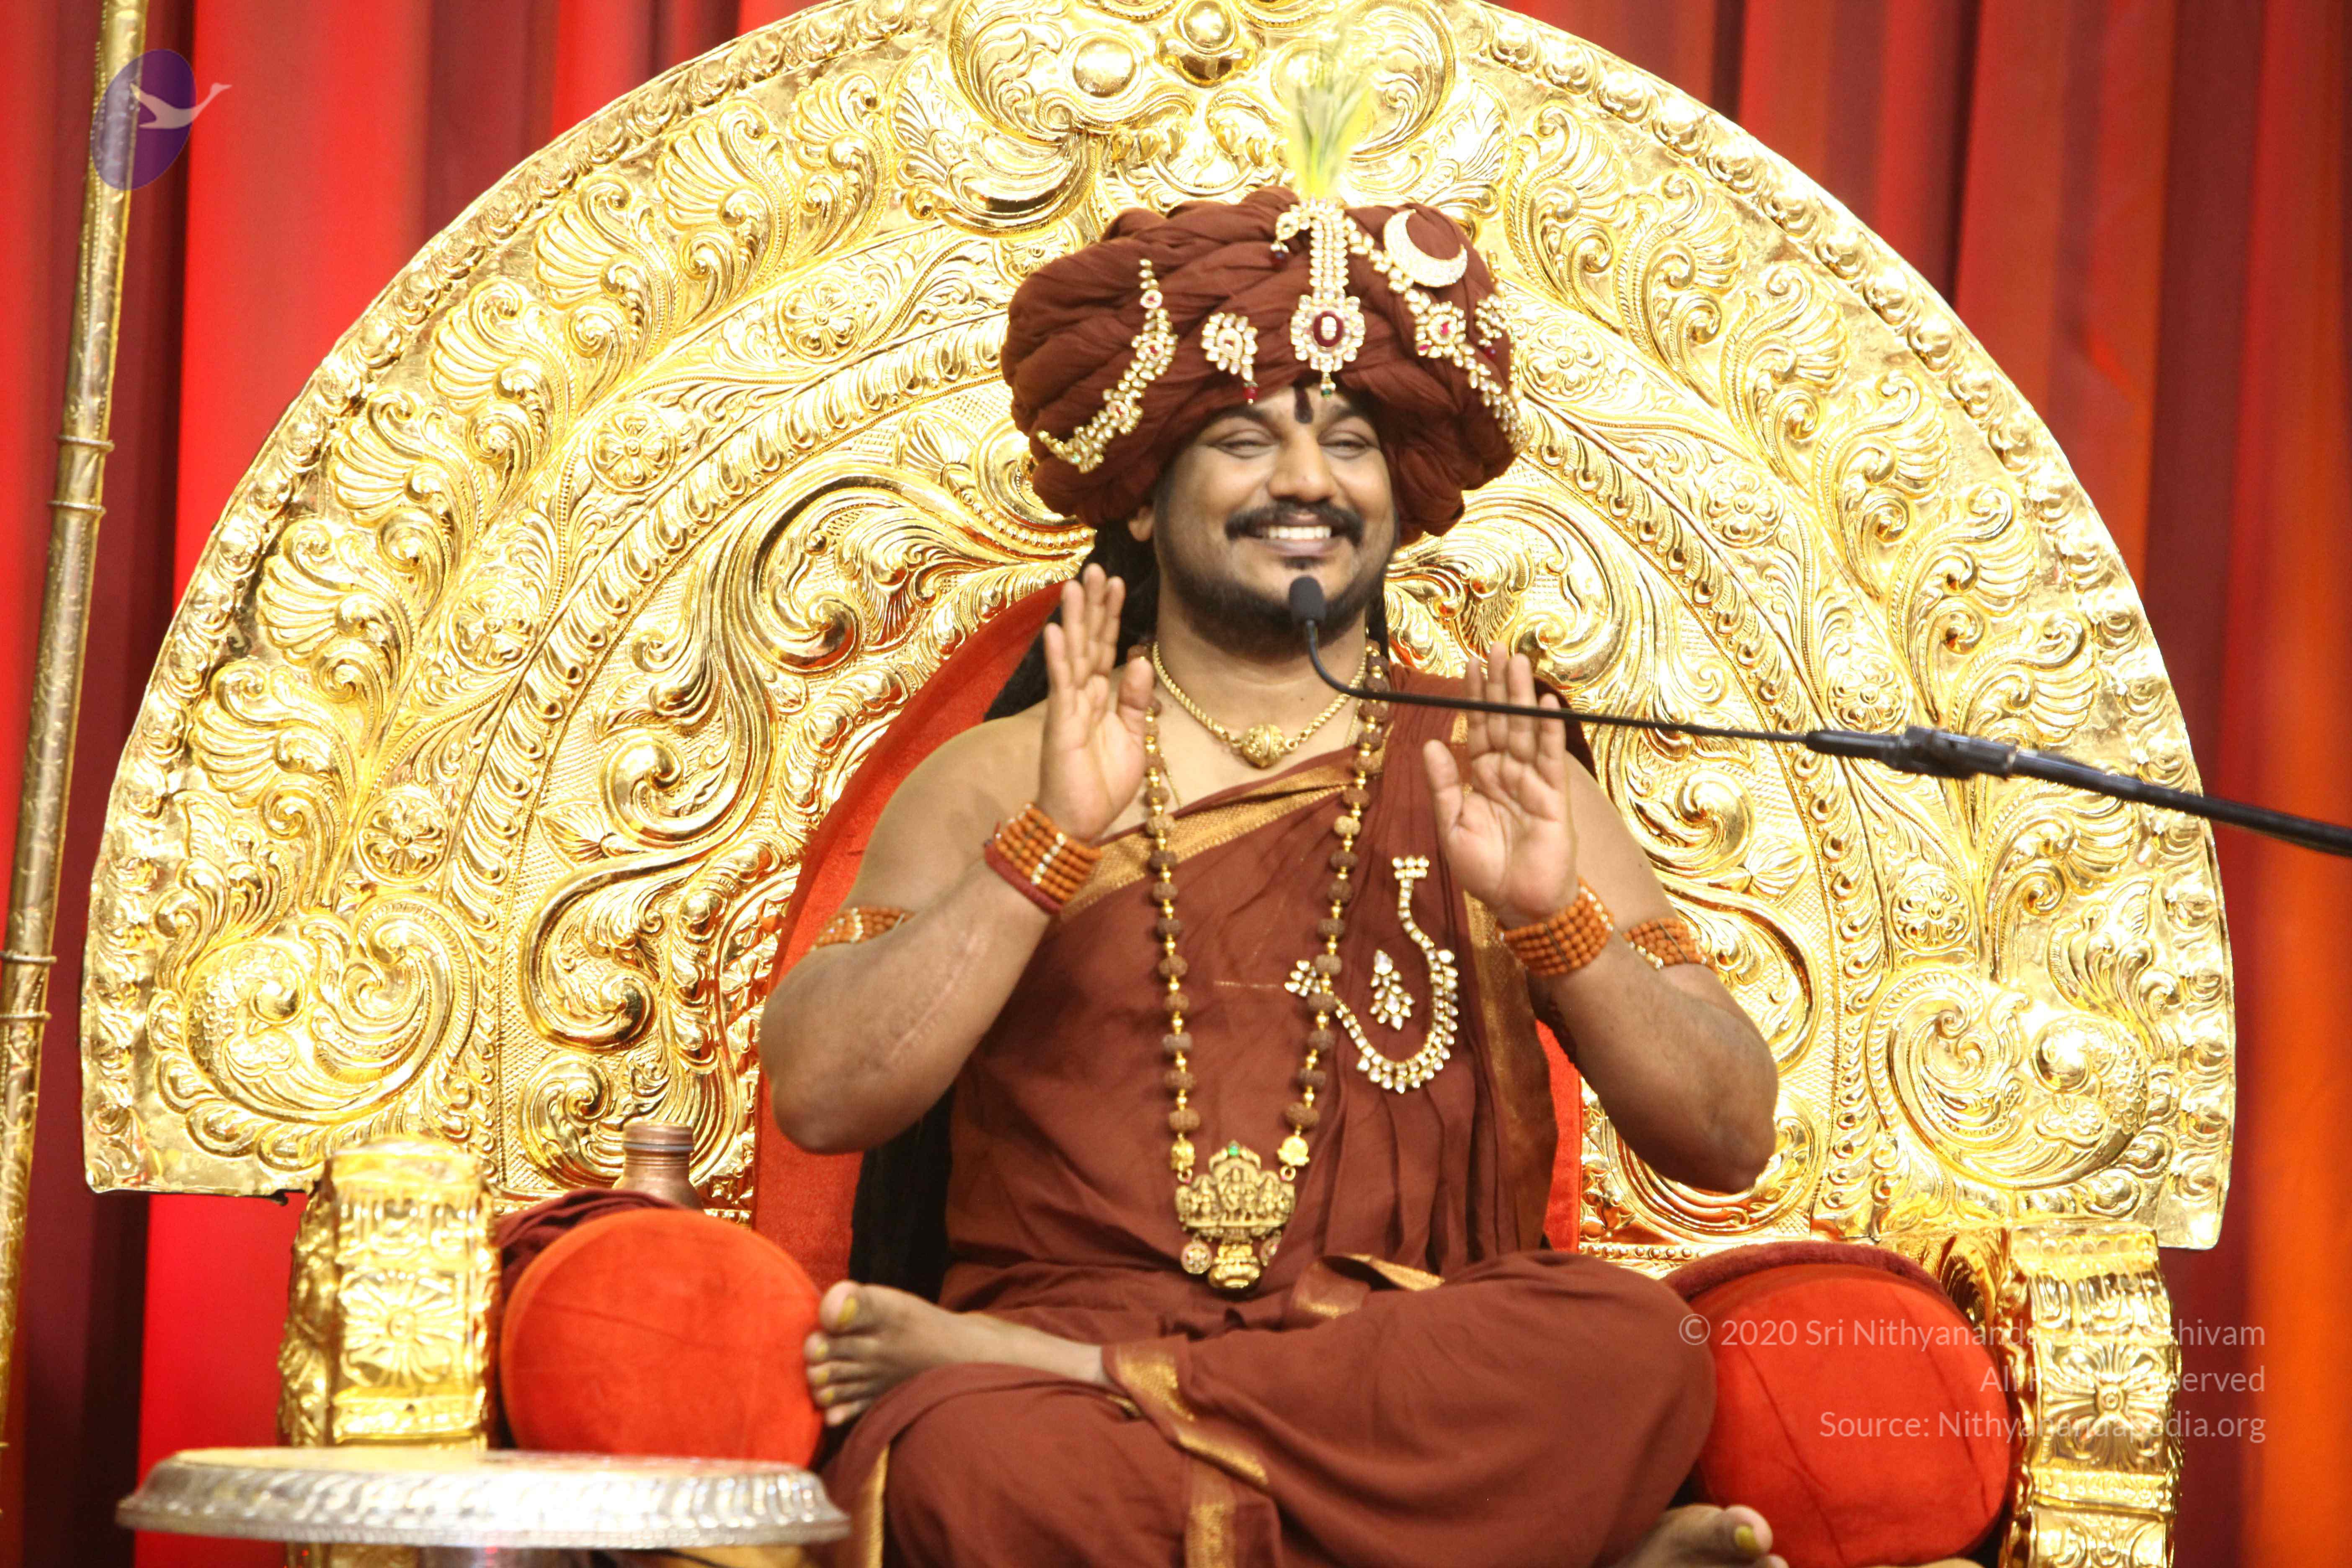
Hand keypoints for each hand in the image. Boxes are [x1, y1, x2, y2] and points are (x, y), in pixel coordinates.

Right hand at [1036, 564, 1152, 840]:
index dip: (1111, 616)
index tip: (1116, 583)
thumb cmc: (1101, 783)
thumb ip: (1134, 699)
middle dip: (1093, 605)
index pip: (1106, 648)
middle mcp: (1080, 695)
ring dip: (1074, 619)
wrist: (1080, 821)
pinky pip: (1061, 686)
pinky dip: (1059, 658)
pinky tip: (1058, 631)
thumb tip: (1138, 660)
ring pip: (1073, 655)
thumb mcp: (1132, 737)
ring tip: (1074, 584)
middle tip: (1096, 567)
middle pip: (1089, 641)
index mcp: (1098, 698)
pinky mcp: (1060, 724)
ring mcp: (1068, 708)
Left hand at [1422, 644, 1577, 926]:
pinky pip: (1551, 758)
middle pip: (1503, 720)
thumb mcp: (1452, 826)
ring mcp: (1533, 782)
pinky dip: (1549, 731)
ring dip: (1522, 697)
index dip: (1475, 697)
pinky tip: (1547, 704)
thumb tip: (1431, 743)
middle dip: (1500, 685)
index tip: (1470, 664)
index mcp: (1482, 777)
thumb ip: (1444, 785)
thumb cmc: (1485, 871)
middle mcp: (1508, 773)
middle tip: (1497, 648)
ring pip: (1526, 731)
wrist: (1518, 905)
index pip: (1478, 728)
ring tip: (1518, 662)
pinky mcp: (1554, 797)